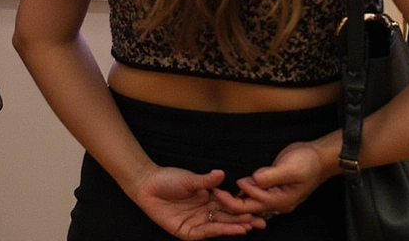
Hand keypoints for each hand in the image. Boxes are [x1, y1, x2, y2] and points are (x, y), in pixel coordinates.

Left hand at [133, 167, 260, 237]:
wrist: (147, 185)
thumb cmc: (167, 179)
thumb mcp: (190, 179)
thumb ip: (206, 181)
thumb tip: (222, 174)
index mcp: (206, 198)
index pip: (228, 205)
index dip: (242, 207)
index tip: (258, 206)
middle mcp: (203, 212)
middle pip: (226, 218)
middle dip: (244, 219)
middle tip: (261, 220)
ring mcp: (195, 222)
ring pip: (218, 226)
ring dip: (234, 227)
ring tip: (250, 226)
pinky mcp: (186, 231)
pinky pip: (204, 233)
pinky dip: (218, 232)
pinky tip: (230, 230)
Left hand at [214, 141, 327, 218]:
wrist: (319, 158)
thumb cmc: (307, 162)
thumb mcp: (290, 167)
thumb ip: (271, 175)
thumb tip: (252, 179)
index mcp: (281, 200)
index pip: (254, 201)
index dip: (239, 194)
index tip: (224, 186)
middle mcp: (277, 203)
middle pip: (250, 207)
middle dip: (231, 202)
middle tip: (214, 192)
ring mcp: (276, 198)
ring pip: (252, 204)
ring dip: (236, 200)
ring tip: (219, 195)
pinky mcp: (274, 190)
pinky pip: (256, 197)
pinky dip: (245, 194)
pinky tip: (236, 190)